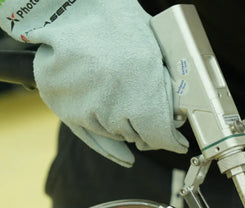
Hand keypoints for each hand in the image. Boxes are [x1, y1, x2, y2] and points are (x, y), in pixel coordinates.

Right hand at [0, 0, 188, 166]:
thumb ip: (164, 87)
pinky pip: (94, 139)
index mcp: (142, 88)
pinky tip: (124, 155)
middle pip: (140, 136)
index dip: (171, 140)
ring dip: (128, 132)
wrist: (71, 9)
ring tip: (133, 118)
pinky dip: (111, 147)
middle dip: (151, 133)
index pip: (160, 133)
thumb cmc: (117, 25)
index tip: (178, 142)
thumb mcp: (153, 52)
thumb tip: (176, 117)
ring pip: (117, 137)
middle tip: (158, 128)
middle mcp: (114, 102)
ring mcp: (88, 108)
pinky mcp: (66, 110)